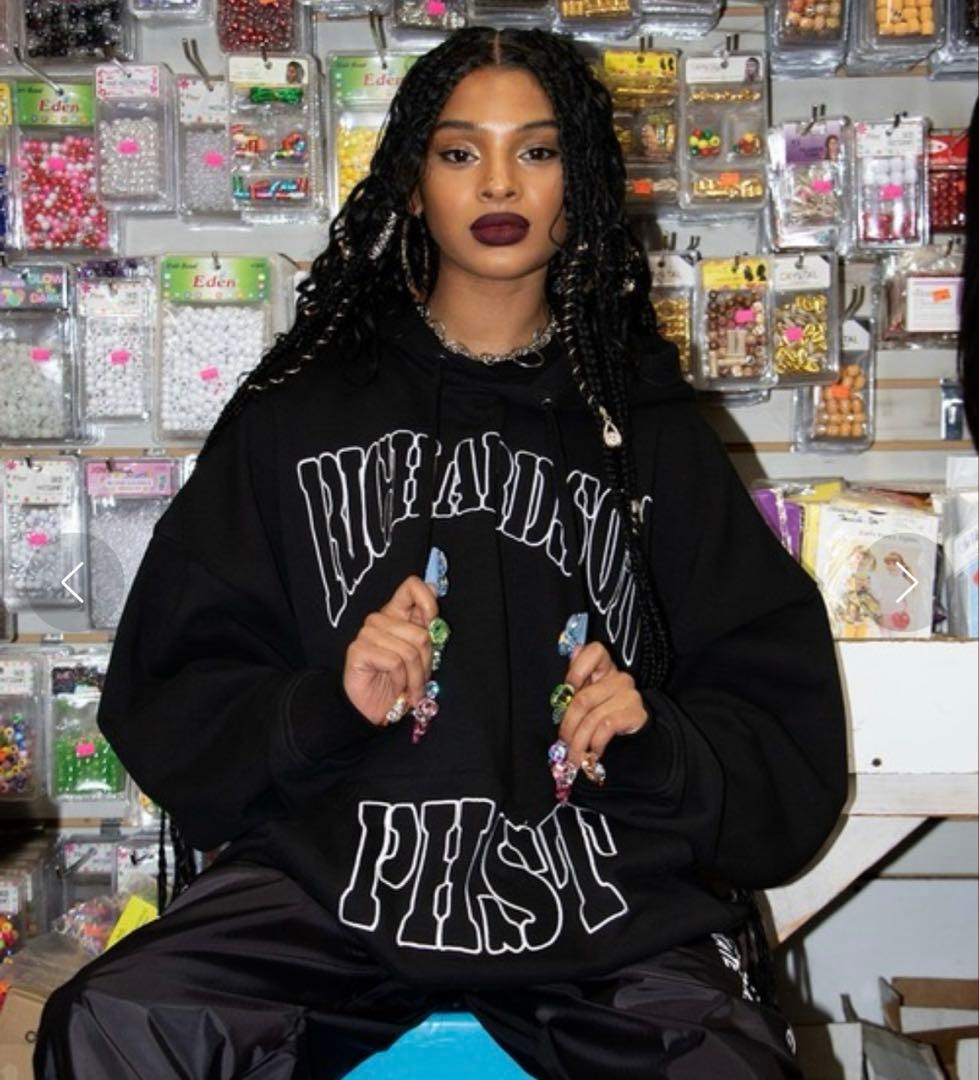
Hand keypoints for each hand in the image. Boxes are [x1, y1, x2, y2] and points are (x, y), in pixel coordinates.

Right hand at [343, 576, 438, 725]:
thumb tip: (435, 587)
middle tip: (420, 680)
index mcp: (396, 613)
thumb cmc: (398, 682)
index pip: (412, 586)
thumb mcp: (420, 654)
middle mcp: (380, 619)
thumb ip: (426, 625)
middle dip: (426, 663)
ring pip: (410, 651)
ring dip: (415, 678)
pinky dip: (400, 681)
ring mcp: (367, 633)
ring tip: (409, 688)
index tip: (433, 624)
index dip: (428, 602)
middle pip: (420, 633)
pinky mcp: (359, 649)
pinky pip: (395, 662)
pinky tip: (395, 688)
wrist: (372, 711)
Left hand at [557, 642, 648, 770]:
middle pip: (584, 698)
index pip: (595, 651)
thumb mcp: (589, 697)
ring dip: (580, 741)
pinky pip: (607, 727)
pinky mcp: (637, 713)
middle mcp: (619, 678)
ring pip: (594, 717)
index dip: (576, 669)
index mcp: (604, 667)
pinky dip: (595, 743)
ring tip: (574, 756)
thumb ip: (577, 685)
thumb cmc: (604, 712)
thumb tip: (567, 672)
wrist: (633, 733)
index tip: (566, 690)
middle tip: (563, 742)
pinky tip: (593, 752)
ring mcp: (629, 694)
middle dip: (569, 725)